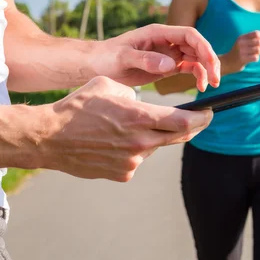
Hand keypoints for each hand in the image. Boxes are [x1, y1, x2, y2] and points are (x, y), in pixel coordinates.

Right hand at [38, 76, 212, 181]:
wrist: (49, 137)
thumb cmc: (78, 107)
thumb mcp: (110, 85)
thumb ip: (135, 94)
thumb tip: (144, 102)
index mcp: (139, 118)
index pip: (184, 121)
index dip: (202, 118)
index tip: (210, 113)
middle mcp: (140, 142)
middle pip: (178, 136)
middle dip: (192, 127)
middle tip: (199, 119)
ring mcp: (132, 161)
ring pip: (155, 146)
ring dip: (153, 136)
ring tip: (129, 126)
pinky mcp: (123, 174)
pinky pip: (138, 159)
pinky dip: (135, 149)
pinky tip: (115, 142)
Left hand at [91, 24, 220, 91]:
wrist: (94, 66)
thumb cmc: (105, 58)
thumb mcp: (122, 58)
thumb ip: (145, 59)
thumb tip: (170, 64)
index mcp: (158, 33)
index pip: (190, 35)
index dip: (204, 47)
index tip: (211, 64)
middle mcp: (167, 41)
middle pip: (197, 46)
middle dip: (210, 61)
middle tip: (216, 80)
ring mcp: (168, 53)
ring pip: (196, 57)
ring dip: (206, 69)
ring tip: (211, 85)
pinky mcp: (167, 66)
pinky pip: (189, 68)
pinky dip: (198, 76)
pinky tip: (201, 87)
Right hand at [223, 30, 259, 72]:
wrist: (228, 63)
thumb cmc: (239, 51)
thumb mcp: (245, 42)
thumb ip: (255, 37)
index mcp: (242, 37)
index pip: (256, 33)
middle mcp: (241, 43)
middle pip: (258, 41)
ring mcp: (241, 51)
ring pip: (258, 49)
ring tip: (256, 54)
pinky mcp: (242, 59)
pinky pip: (255, 57)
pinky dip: (257, 58)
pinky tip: (253, 59)